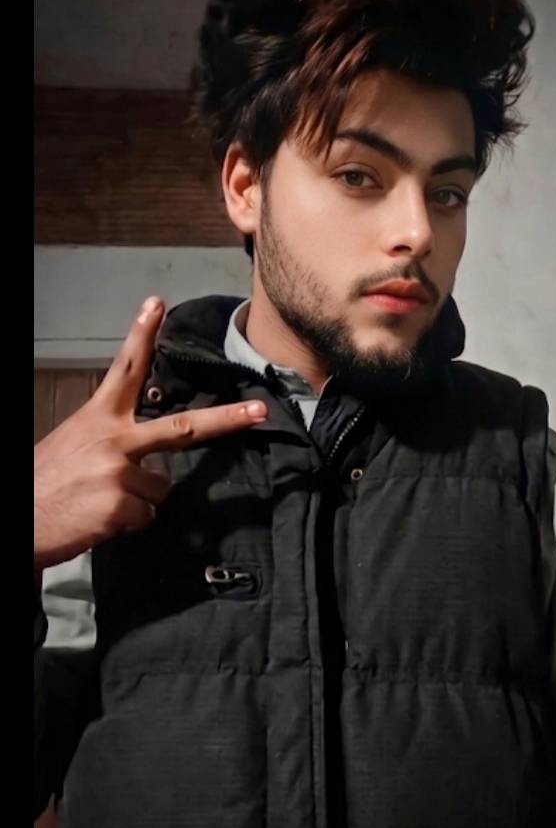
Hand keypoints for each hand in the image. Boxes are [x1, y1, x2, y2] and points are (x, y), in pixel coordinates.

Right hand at [34, 296, 266, 573]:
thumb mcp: (76, 442)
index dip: (141, 334)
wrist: (21, 518)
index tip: (156, 304)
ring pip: (161, 488)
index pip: (124, 367)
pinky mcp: (122, 507)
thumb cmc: (49, 479)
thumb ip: (114, 437)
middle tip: (260, 411)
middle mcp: (115, 439)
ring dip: (140, 499)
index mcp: (99, 417)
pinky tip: (99, 519)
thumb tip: (152, 453)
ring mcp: (120, 473)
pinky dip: (128, 523)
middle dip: (227, 419)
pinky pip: (146, 517)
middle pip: (183, 427)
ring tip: (103, 500)